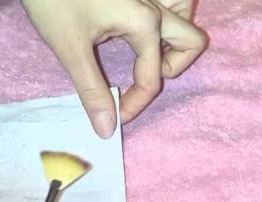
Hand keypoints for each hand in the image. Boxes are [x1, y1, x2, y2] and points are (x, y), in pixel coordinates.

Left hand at [22, 0, 207, 137]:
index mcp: (144, 22)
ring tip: (142, 55)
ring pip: (184, 21)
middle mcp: (155, 7)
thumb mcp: (70, 47)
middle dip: (171, 68)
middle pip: (191, 43)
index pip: (153, 79)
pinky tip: (134, 35)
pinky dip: (160, 26)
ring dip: (172, 43)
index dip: (135, 104)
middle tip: (139, 75)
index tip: (115, 116)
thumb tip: (107, 129)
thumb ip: (92, 89)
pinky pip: (167, 9)